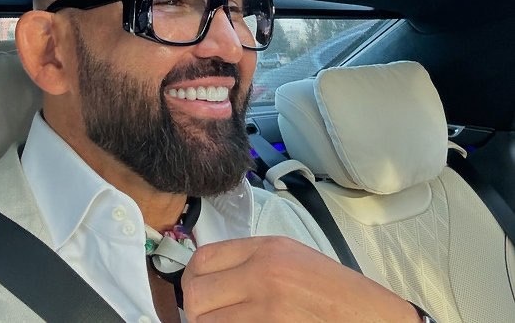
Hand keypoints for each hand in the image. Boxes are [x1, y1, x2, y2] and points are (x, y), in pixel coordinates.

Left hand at [182, 236, 420, 321]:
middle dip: (196, 310)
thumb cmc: (337, 292)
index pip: (202, 259)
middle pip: (197, 294)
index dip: (191, 279)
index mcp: (267, 249)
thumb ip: (249, 261)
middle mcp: (263, 273)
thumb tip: (208, 278)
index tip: (195, 292)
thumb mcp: (292, 258)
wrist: (373, 317)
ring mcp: (268, 308)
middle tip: (208, 316)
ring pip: (206, 322)